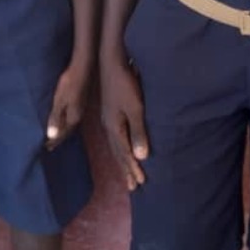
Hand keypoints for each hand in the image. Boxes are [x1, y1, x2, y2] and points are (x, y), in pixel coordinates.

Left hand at [46, 60, 89, 150]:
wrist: (82, 67)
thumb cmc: (69, 83)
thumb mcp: (59, 101)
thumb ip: (55, 118)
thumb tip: (51, 136)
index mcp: (73, 117)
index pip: (63, 134)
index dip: (55, 140)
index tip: (46, 147)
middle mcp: (78, 115)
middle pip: (68, 131)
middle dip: (59, 138)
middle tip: (50, 144)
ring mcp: (80, 108)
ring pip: (70, 124)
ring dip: (62, 130)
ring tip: (55, 134)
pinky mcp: (80, 101)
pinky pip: (71, 116)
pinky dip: (65, 121)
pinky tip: (62, 118)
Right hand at [100, 57, 148, 191]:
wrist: (111, 63)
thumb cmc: (126, 85)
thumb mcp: (135, 109)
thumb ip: (138, 132)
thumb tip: (141, 157)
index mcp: (114, 127)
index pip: (124, 154)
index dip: (133, 168)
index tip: (140, 183)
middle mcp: (108, 126)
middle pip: (118, 153)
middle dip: (126, 169)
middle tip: (133, 186)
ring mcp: (108, 118)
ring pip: (116, 145)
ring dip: (123, 160)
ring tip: (129, 172)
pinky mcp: (110, 111)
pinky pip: (116, 136)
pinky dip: (121, 147)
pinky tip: (123, 147)